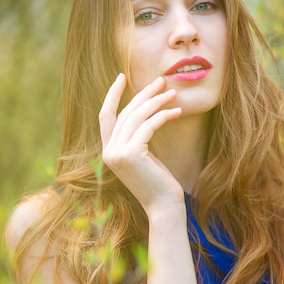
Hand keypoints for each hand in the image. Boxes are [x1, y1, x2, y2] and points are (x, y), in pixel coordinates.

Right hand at [99, 74, 183, 213]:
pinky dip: (164, 116)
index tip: (123, 77)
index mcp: (107, 151)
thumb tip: (145, 110)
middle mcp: (108, 151)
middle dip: (143, 94)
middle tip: (161, 81)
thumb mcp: (144, 156)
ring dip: (157, 101)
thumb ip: (137, 137)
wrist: (163, 206)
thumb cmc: (158, 183)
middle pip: (125, 112)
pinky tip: (177, 112)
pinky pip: (149, 126)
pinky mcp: (131, 154)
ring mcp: (117, 153)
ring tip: (173, 93)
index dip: (112, 95)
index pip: (105, 116)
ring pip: (137, 117)